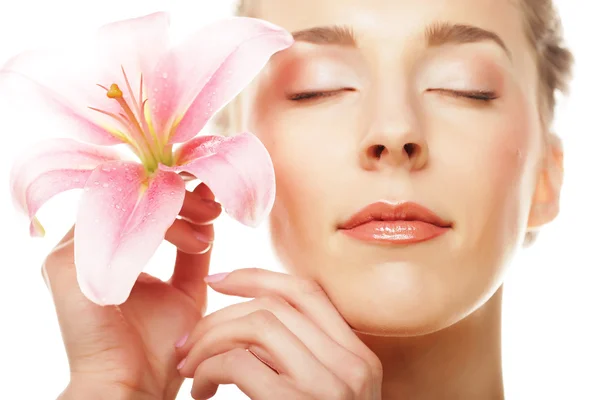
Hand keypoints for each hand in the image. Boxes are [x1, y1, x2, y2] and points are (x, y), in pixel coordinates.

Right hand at [43, 183, 220, 399]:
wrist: (135, 387)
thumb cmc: (160, 345)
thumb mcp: (186, 287)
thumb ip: (193, 246)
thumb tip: (209, 202)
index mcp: (108, 247)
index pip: (139, 198)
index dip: (178, 192)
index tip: (216, 205)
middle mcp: (85, 245)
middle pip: (132, 192)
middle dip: (181, 195)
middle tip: (216, 211)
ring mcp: (71, 251)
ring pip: (127, 200)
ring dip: (177, 207)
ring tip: (209, 230)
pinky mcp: (66, 262)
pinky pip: (116, 221)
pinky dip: (162, 224)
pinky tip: (193, 240)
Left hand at [175, 268, 382, 399]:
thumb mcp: (328, 395)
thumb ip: (305, 358)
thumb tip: (252, 323)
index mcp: (357, 356)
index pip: (307, 292)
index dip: (259, 276)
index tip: (220, 279)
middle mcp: (350, 364)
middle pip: (274, 305)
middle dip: (221, 315)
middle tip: (189, 341)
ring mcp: (328, 385)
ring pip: (256, 325)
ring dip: (210, 341)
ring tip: (190, 368)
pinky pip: (240, 364)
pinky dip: (208, 370)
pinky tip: (199, 392)